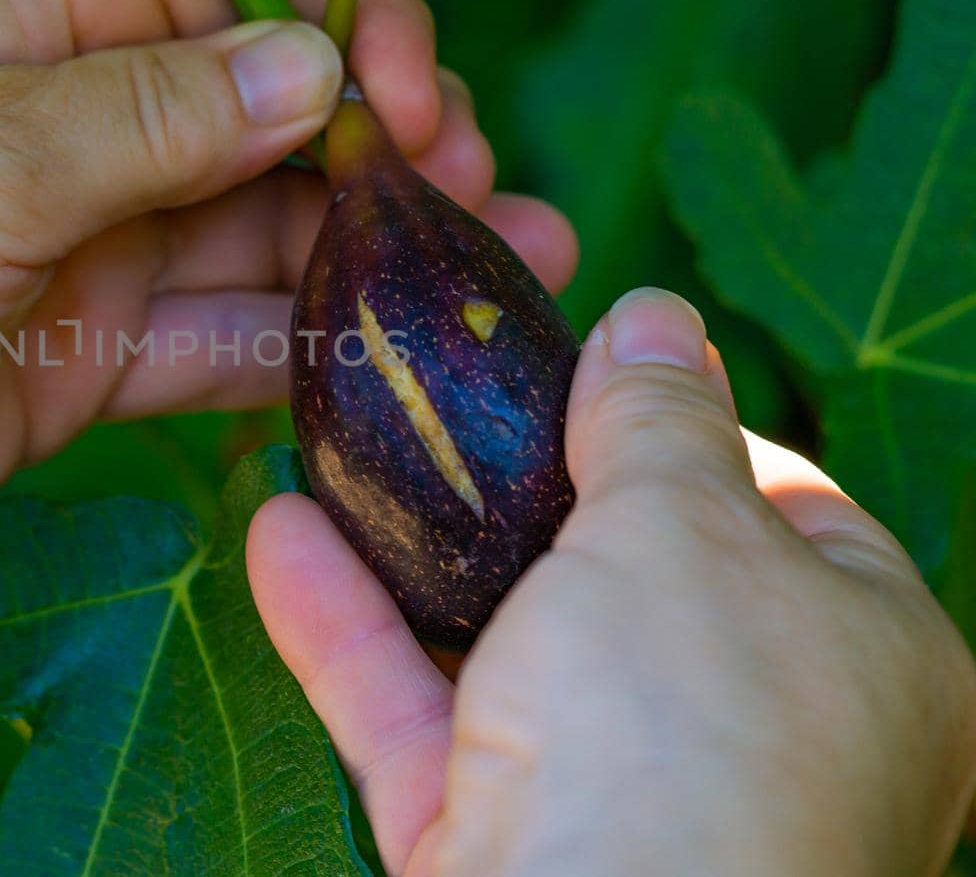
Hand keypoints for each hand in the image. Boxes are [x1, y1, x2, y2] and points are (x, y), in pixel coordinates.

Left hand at [0, 0, 574, 597]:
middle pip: (256, 109)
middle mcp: (65, 125)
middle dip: (375, 140)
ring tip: (493, 268)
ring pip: (252, 230)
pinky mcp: (77, 360)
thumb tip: (316, 65)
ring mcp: (78, 247)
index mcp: (30, 24)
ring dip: (366, 249)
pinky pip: (213, 341)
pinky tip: (389, 360)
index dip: (330, 16)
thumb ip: (161, 113)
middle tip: (477, 191)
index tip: (410, 92)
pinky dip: (297, 348)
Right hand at [248, 287, 975, 876]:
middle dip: (521, 484)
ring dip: (412, 547)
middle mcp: (750, 731)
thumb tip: (657, 317)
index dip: (679, 428)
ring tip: (334, 439)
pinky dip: (350, 632)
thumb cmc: (687, 726)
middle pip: (626, 574)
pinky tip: (279, 533)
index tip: (580, 372)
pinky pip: (420, 719)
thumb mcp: (683, 530)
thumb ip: (659, 416)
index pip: (781, 509)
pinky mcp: (501, 844)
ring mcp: (618, 795)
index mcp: (860, 656)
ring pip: (505, 647)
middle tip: (443, 392)